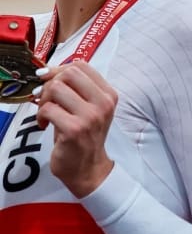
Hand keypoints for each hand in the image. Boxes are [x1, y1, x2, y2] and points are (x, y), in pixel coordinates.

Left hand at [34, 61, 116, 197]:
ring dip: (43, 100)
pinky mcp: (74, 129)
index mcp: (109, 95)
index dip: (60, 69)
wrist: (88, 168)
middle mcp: (103, 103)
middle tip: (47, 98)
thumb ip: (77, 89)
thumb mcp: (90, 108)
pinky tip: (44, 124)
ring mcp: (90, 116)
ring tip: (45, 112)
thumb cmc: (85, 136)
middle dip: (51, 83)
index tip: (50, 80)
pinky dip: (40, 116)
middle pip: (69, 73)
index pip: (82, 66)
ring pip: (56, 88)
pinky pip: (48, 109)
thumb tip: (48, 72)